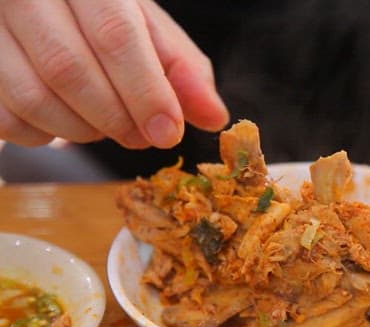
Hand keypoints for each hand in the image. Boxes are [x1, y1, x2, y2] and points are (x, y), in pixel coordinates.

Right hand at [0, 0, 227, 147]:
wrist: (43, 1)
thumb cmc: (99, 12)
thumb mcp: (146, 27)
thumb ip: (181, 69)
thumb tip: (215, 118)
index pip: (115, 34)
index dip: (145, 91)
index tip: (168, 132)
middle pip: (69, 68)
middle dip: (116, 118)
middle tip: (142, 137)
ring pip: (32, 97)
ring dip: (81, 130)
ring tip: (108, 125)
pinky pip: (6, 117)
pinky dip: (44, 135)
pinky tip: (67, 120)